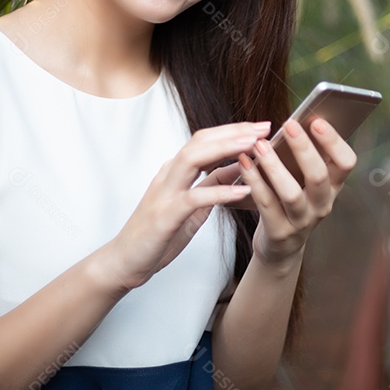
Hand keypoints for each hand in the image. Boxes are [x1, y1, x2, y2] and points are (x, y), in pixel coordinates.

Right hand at [105, 121, 270, 289]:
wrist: (126, 261)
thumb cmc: (158, 234)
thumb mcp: (193, 205)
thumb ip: (213, 185)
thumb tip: (239, 167)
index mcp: (174, 171)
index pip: (205, 140)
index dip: (233, 130)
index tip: (261, 127)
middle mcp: (168, 175)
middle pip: (200, 141)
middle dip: (233, 132)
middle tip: (264, 128)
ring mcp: (164, 194)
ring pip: (192, 159)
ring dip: (225, 149)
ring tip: (253, 146)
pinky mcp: (165, 216)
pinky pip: (194, 198)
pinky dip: (220, 192)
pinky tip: (243, 191)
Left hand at [237, 118, 356, 266]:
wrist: (280, 246)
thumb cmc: (290, 203)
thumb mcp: (304, 182)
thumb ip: (303, 157)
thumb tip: (293, 122)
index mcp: (333, 187)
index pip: (346, 163)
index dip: (334, 141)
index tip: (317, 121)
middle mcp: (322, 204)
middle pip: (319, 176)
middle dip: (304, 148)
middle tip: (288, 125)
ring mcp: (302, 221)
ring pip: (292, 193)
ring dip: (274, 166)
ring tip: (260, 145)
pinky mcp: (280, 232)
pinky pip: (267, 204)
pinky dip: (254, 181)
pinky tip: (244, 163)